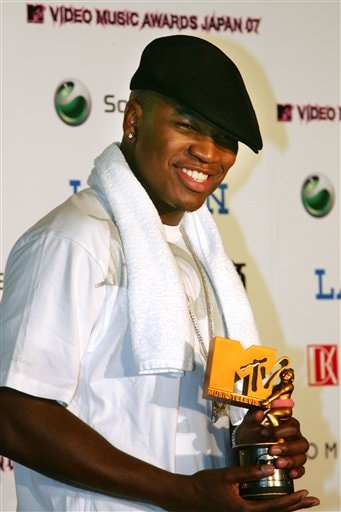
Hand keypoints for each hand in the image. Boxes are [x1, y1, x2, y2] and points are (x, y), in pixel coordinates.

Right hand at [164, 464, 319, 511]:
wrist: (187, 496)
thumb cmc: (204, 485)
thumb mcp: (227, 475)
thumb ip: (249, 472)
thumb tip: (270, 468)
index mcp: (244, 510)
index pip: (274, 507)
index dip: (291, 501)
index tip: (304, 494)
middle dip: (296, 507)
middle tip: (312, 501)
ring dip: (287, 508)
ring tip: (301, 502)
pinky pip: (260, 511)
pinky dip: (273, 506)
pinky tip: (278, 500)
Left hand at [234, 409, 308, 479]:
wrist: (245, 450)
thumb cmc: (250, 435)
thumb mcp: (248, 425)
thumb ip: (252, 417)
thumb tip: (259, 413)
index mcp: (285, 425)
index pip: (292, 424)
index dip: (282, 429)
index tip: (266, 432)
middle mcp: (293, 438)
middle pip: (301, 442)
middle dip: (287, 447)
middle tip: (272, 450)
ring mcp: (295, 452)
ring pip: (302, 456)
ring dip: (291, 460)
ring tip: (278, 463)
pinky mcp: (294, 466)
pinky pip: (301, 469)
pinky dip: (297, 472)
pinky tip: (290, 473)